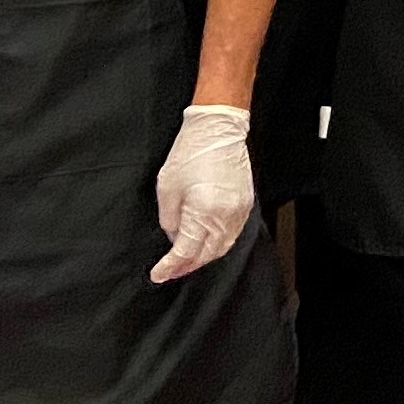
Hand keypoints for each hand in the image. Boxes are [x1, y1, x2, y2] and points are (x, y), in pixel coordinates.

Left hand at [150, 104, 254, 280]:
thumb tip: (175, 237)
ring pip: (222, 247)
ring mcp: (239, 210)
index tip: (158, 274)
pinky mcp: (246, 204)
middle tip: (169, 271)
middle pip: (206, 254)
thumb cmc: (191, 151)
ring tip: (185, 261)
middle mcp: (225, 214)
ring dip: (203, 257)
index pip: (186, 251)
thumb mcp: (167, 187)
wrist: (218, 129)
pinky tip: (205, 244)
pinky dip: (218, 244)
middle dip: (186, 266)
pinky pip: (232, 234)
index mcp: (203, 210)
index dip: (170, 266)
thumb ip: (169, 219)